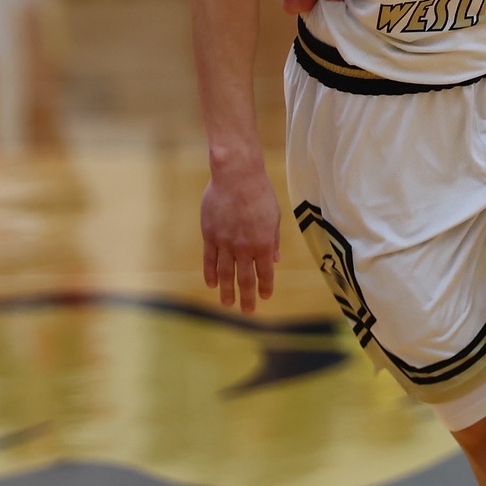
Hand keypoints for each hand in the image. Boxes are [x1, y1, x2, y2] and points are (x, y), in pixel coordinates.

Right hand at [201, 161, 279, 312]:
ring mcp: (225, 242)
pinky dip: (210, 273)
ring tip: (227, 304)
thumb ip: (273, 240)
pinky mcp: (210, 235)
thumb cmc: (260, 192)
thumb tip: (276, 260)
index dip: (265, 286)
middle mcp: (244, 247)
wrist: (236, 174)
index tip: (265, 297)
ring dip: (226, 290)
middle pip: (245, 278)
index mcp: (263, 243)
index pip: (265, 272)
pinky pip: (209, 259)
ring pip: (225, 273)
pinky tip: (211, 284)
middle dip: (247, 296)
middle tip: (247, 311)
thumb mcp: (274, 216)